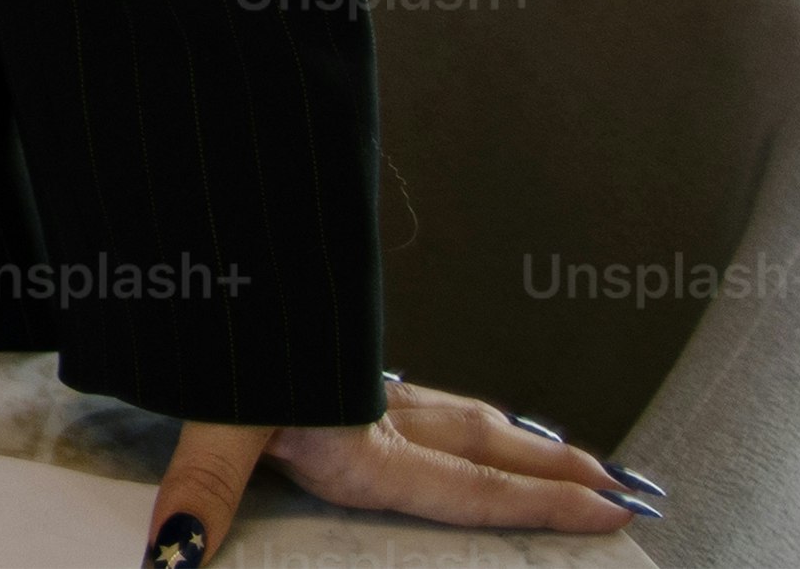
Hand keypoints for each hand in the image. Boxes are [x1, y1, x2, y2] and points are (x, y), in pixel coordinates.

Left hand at [140, 385, 648, 561]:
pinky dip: (453, 410)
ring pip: (460, 415)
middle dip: (556, 472)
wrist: (195, 261)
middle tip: (623, 488)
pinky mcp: (334, 360)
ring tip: (562, 452)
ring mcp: (360, 386)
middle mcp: (376, 416)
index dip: (543, 503)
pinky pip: (416, 393)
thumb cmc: (206, 341)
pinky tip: (448, 412)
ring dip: (514, 438)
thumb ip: (204, 489)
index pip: (476, 487)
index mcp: (365, 446)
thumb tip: (176, 552)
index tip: (609, 509)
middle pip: (488, 449)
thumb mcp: (207, 421)